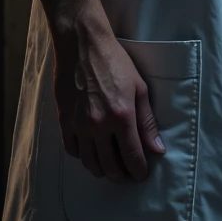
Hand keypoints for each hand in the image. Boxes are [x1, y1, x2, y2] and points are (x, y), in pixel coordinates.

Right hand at [22, 0, 165, 181]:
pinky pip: (72, 150)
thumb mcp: (139, 88)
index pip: (132, 156)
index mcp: (121, 117)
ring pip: (89, 162)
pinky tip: (91, 152)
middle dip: (121, 175)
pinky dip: (83, 156)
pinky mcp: (64, 120)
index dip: (138, 170)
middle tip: (127, 175)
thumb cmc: (115, 62)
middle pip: (110, 166)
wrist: (82, 45)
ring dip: (102, 170)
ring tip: (110, 167)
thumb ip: (147, 122)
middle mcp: (98, 126)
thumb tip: (157, 149)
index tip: (141, 174)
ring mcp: (79, 125)